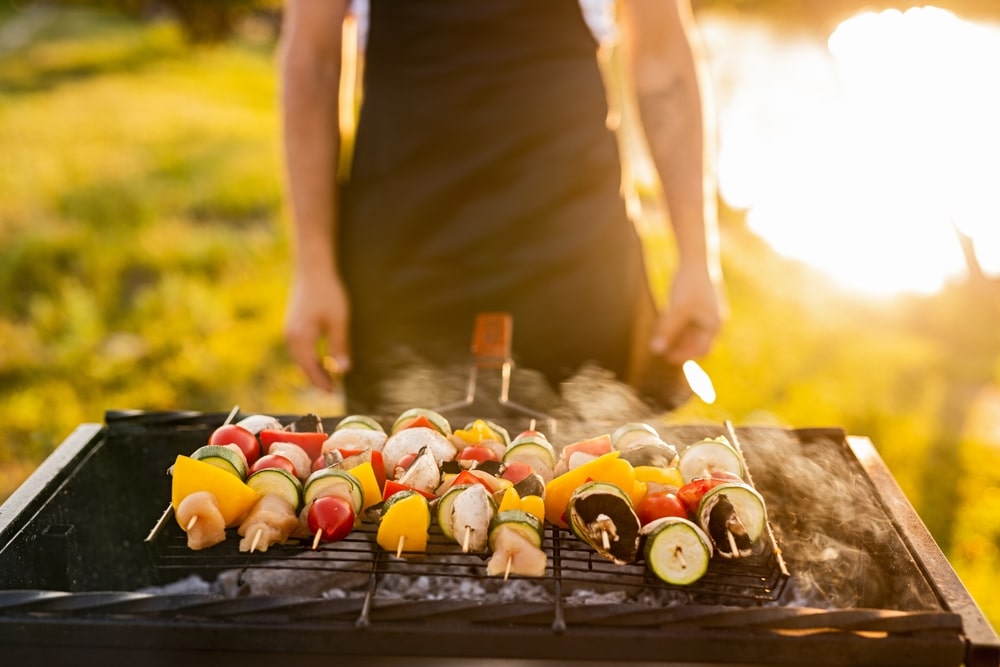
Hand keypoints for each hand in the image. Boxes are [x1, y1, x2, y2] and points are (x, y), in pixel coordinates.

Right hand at [283, 271, 350, 391]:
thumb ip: (339, 347)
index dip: (322, 382)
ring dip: (313, 369)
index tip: (333, 393)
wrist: (312, 269)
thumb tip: (343, 370)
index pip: (310, 369)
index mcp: (300, 339)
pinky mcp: (293, 324)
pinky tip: (320, 359)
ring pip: (300, 358)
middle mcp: (290, 337)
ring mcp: (289, 330)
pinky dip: (309, 358)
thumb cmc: (327, 294)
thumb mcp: (338, 321)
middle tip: (331, 391)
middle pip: (303, 366)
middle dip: (317, 379)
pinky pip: (300, 349)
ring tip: (328, 378)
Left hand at [649, 265, 725, 364]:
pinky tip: (663, 325)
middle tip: (662, 352)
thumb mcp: (677, 310)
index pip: (702, 349)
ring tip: (660, 340)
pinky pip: (689, 321)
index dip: (685, 356)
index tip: (667, 358)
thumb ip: (668, 330)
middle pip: (697, 342)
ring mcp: (706, 311)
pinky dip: (678, 326)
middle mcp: (713, 320)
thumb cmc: (689, 284)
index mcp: (714, 324)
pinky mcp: (699, 303)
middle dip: (681, 348)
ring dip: (678, 338)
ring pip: (692, 332)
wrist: (695, 257)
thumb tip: (656, 351)